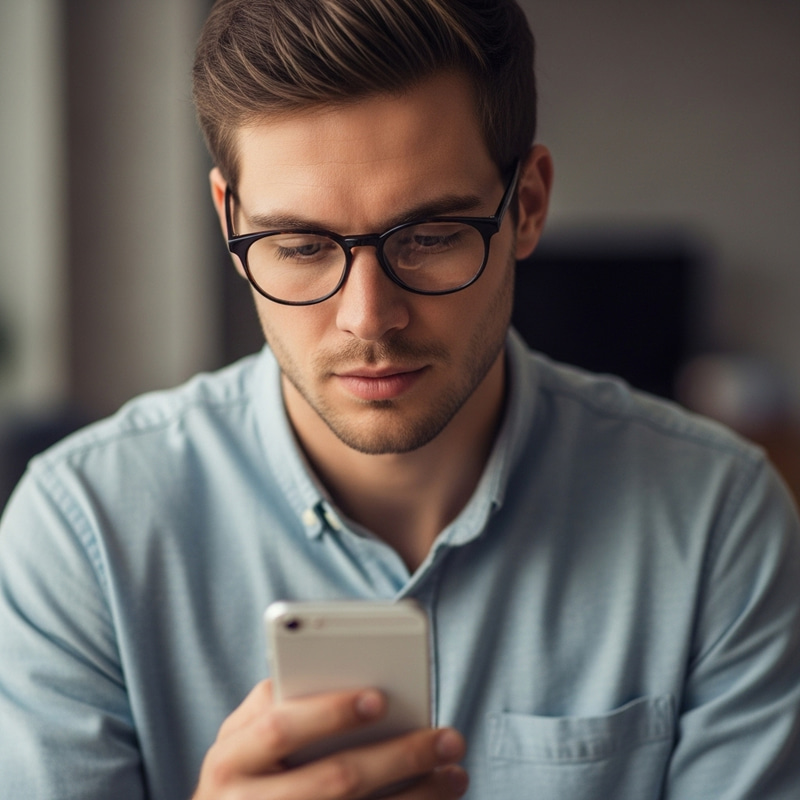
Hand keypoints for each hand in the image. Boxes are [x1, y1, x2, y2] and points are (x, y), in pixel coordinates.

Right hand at [193, 679, 468, 798]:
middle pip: (335, 780)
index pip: (281, 729)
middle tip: (448, 738)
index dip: (328, 712)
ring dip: (418, 796)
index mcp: (230, 760)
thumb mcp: (241, 738)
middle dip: (399, 756)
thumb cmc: (244, 771)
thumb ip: (276, 705)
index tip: (380, 697)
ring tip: (455, 773)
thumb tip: (342, 674)